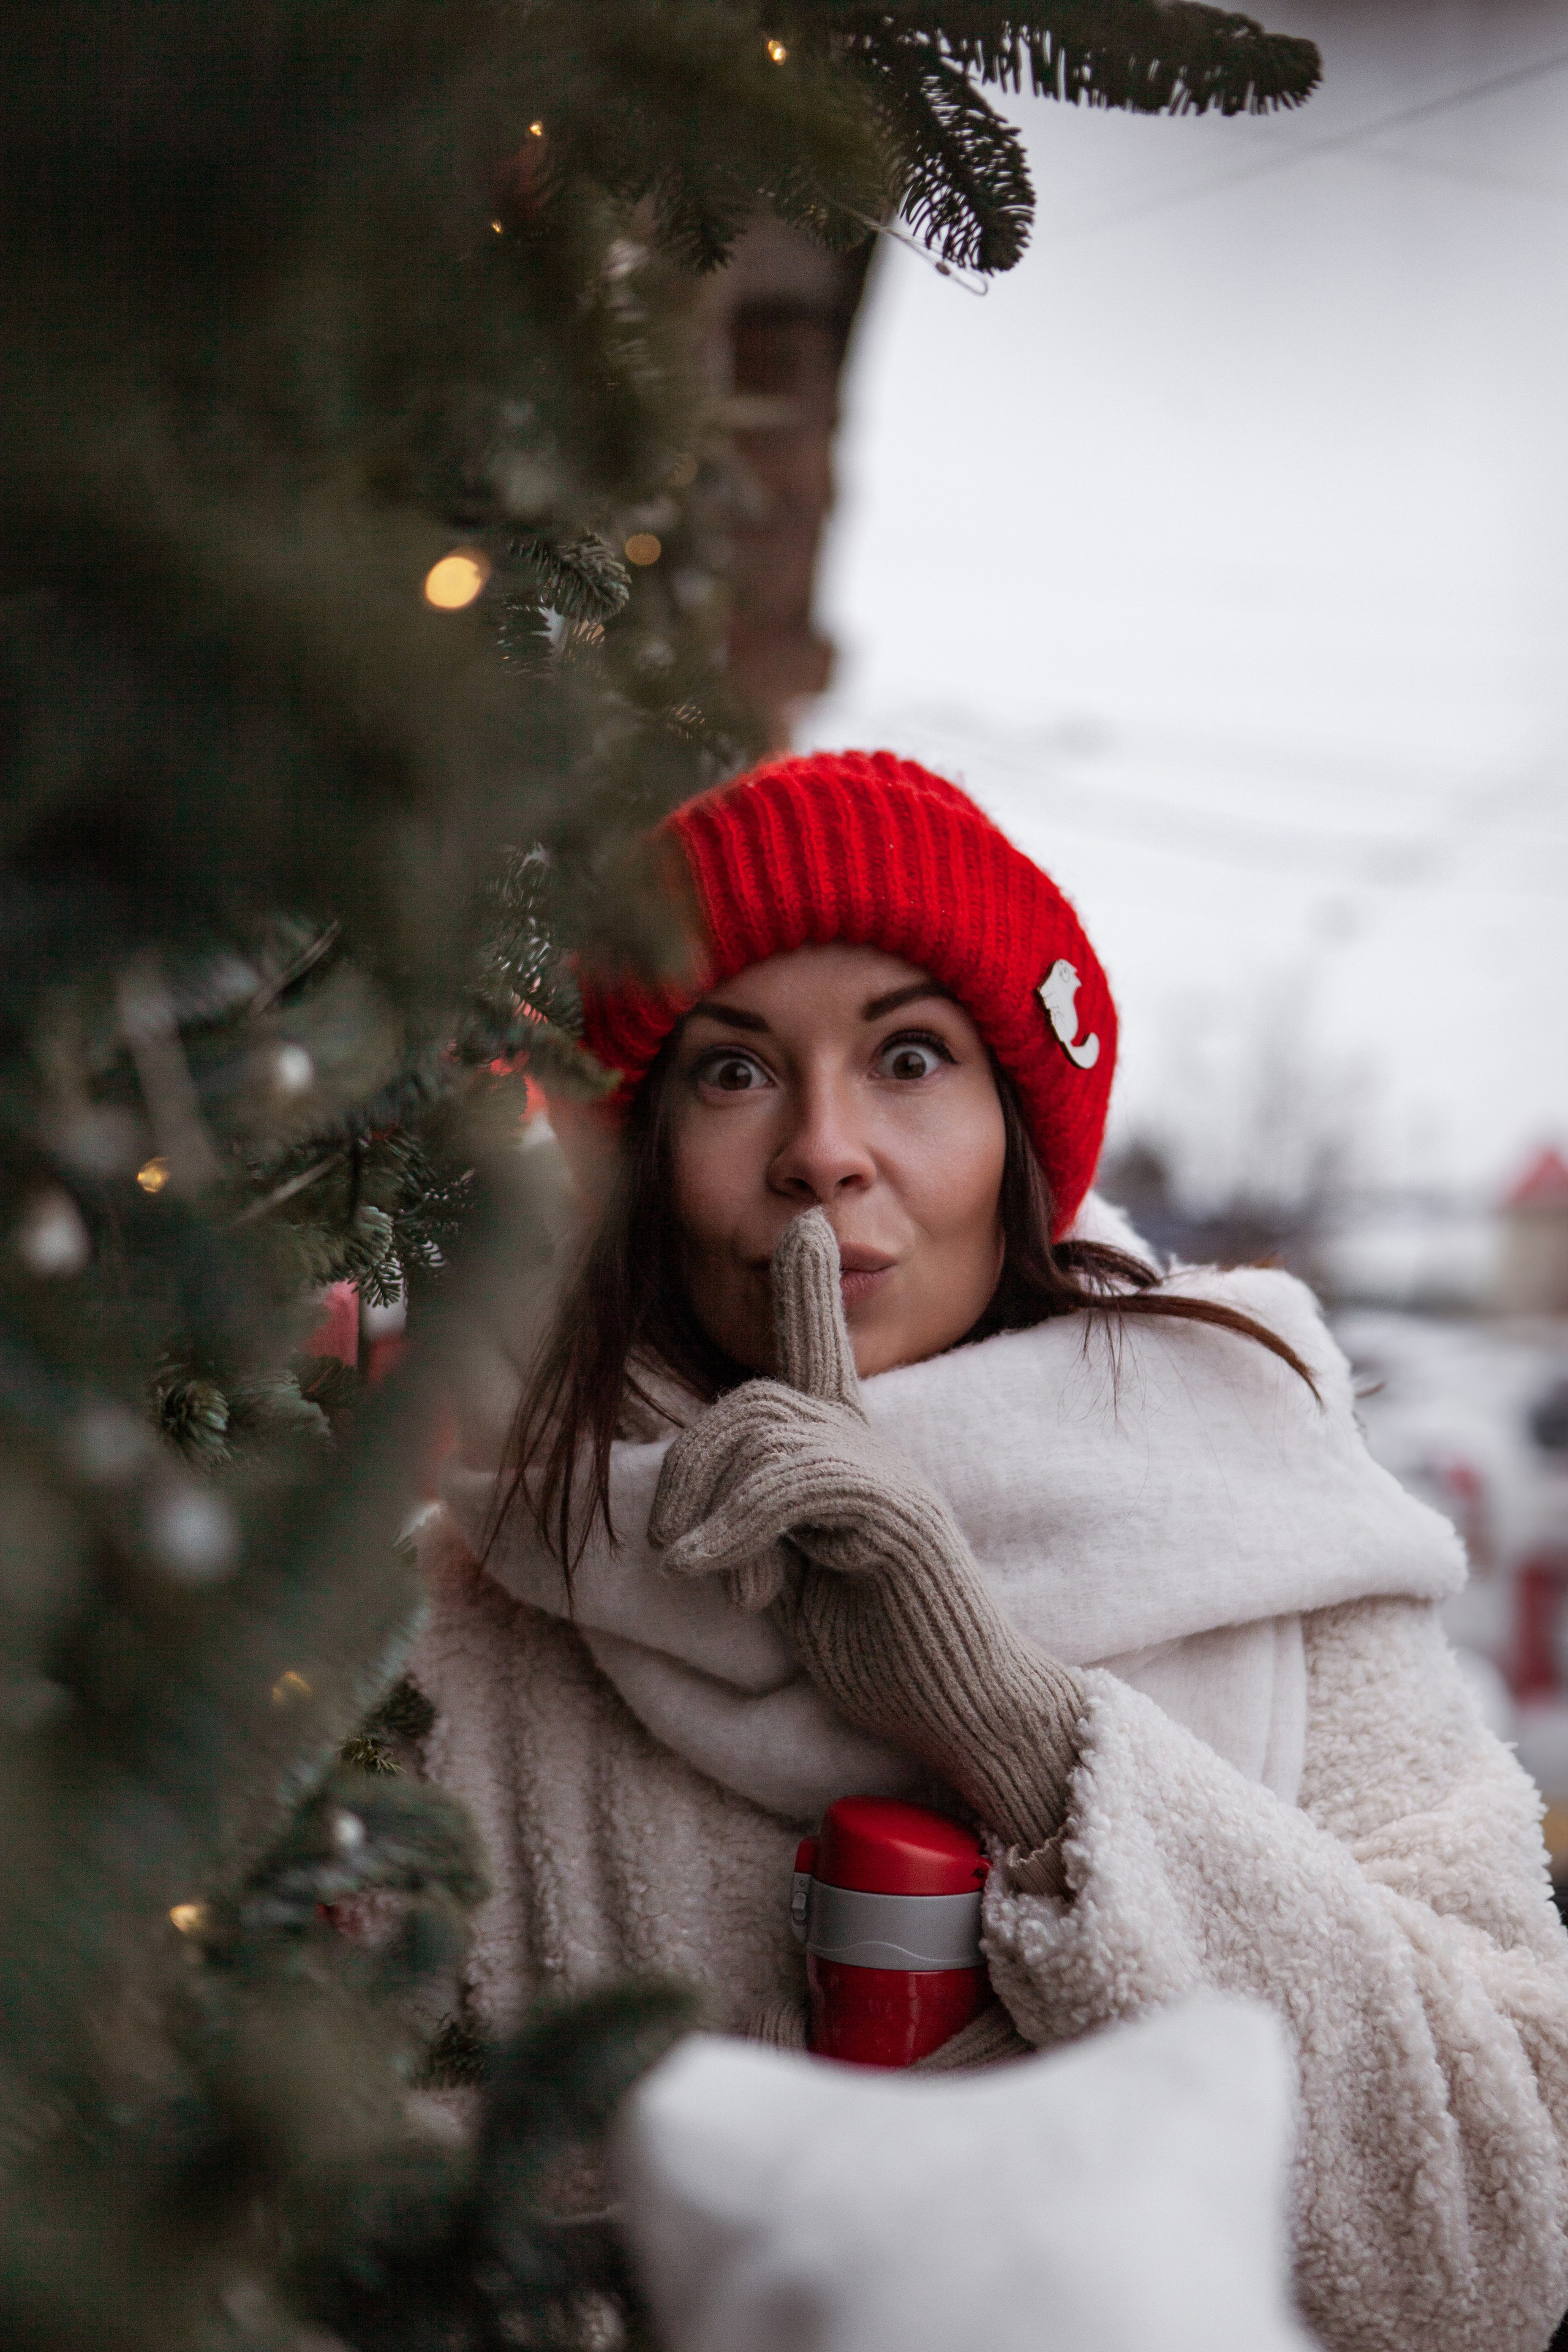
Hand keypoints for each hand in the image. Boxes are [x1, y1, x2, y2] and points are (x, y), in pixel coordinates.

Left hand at [650, 1210, 1084, 1856]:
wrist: (964, 1712)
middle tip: (678, 1552)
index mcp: (845, 1458)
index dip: (808, 1292)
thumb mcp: (792, 1580)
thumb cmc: (879, 1650)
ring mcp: (891, 1477)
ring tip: (715, 1576)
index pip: (820, 1354)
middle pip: (755, 1400)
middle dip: (691, 1466)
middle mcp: (871, 1450)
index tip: (803, 1227)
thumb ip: (752, 1531)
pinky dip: (742, 1527)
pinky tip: (741, 1588)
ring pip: (769, 1430)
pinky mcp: (900, 1516)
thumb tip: (685, 1517)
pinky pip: (799, 1482)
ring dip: (712, 1507)